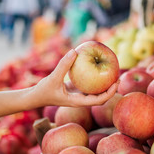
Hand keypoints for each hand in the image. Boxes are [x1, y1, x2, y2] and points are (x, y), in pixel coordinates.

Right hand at [0, 49, 118, 117]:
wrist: (35, 97)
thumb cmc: (43, 90)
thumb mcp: (53, 78)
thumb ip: (63, 65)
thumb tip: (75, 51)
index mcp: (78, 102)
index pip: (98, 100)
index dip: (110, 93)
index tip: (116, 83)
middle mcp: (80, 100)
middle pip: (101, 97)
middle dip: (111, 88)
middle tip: (119, 76)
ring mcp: (78, 95)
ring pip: (94, 91)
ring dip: (104, 84)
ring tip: (111, 71)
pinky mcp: (74, 90)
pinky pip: (87, 84)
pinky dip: (93, 78)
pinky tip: (96, 67)